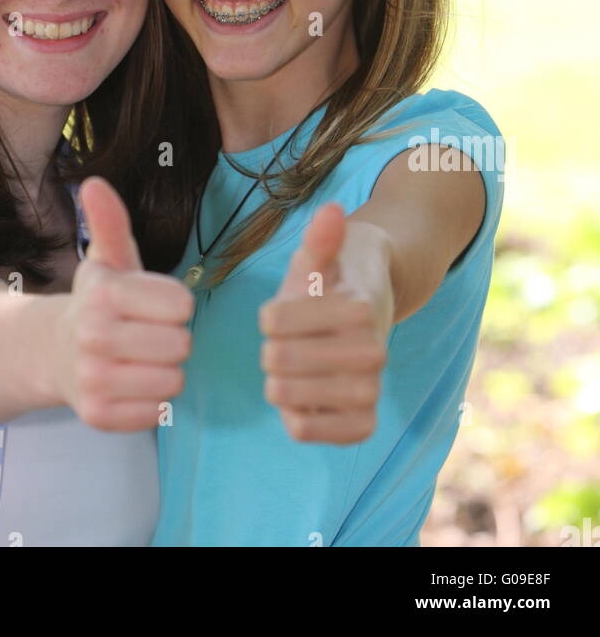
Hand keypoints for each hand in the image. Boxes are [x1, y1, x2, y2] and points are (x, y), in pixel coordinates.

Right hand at [55, 176, 193, 430]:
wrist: (52, 351)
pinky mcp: (97, 415)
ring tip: (141, 359)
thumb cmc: (97, 301)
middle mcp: (93, 336)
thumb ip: (110, 221)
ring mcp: (92, 379)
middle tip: (148, 334)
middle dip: (172, 339)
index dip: (175, 304)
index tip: (154, 303)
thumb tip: (94, 182)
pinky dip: (151, 403)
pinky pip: (156, 414)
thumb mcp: (108, 260)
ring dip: (165, 372)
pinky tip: (131, 384)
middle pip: (181, 345)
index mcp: (104, 293)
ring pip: (173, 381)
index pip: (181, 305)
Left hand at [258, 203, 392, 443]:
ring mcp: (369, 389)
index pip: (274, 320)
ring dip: (278, 385)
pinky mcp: (363, 423)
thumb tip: (331, 210)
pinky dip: (296, 420)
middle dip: (270, 351)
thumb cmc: (330, 285)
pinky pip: (311, 432)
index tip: (282, 312)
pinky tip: (299, 402)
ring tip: (287, 373)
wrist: (366, 319)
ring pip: (290, 399)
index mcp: (357, 307)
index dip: (269, 316)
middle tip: (283, 346)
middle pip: (278, 360)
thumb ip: (321, 238)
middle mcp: (372, 350)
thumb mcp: (320, 257)